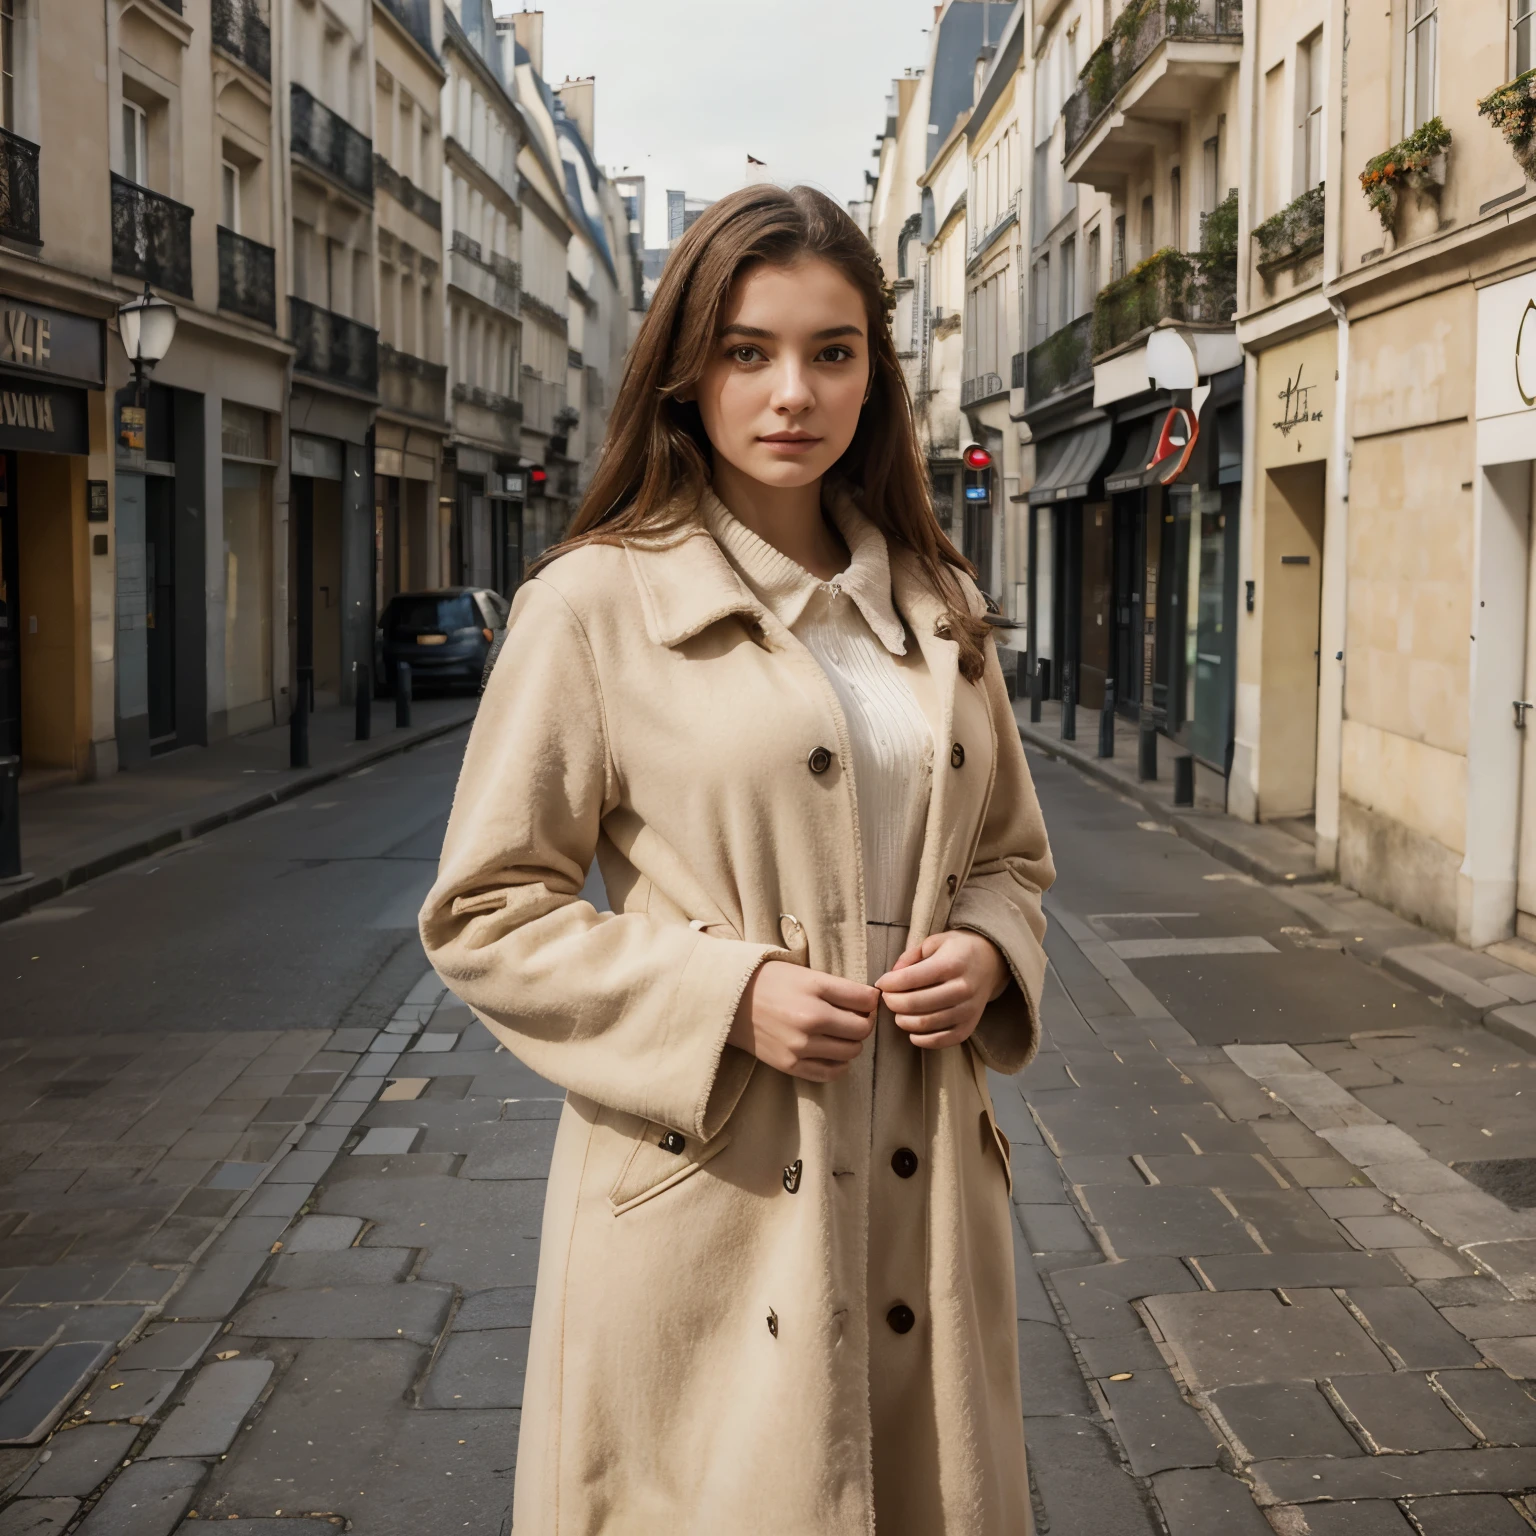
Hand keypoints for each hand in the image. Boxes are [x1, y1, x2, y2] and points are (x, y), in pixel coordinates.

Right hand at [729, 961, 878, 1082]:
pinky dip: (839, 1064)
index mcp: (815, 988)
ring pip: (851, 1051)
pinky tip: (833, 1053)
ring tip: (840, 1033)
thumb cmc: (769, 981)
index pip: (864, 999)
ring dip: (852, 1043)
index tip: (865, 1000)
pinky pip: (831, 1073)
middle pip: (862, 1028)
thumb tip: (871, 1002)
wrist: (728, 999)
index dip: (871, 1000)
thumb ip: (838, 988)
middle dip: (864, 1022)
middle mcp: (810, 1018)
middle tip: (854, 1017)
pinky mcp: (790, 1064)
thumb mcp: (805, 973)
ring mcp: (800, 1045)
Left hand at [876, 930, 1008, 1049]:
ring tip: (898, 1012)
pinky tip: (912, 1030)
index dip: (888, 983)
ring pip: (924, 1024)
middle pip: (914, 1003)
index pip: (910, 978)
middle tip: (887, 998)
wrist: (991, 962)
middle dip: (892, 1002)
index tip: (881, 983)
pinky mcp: (969, 1027)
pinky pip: (940, 1041)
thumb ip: (910, 956)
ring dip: (902, 1020)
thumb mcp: (934, 942)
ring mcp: (967, 1011)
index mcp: (951, 964)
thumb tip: (891, 976)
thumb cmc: (958, 950)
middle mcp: (962, 988)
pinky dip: (921, 1039)